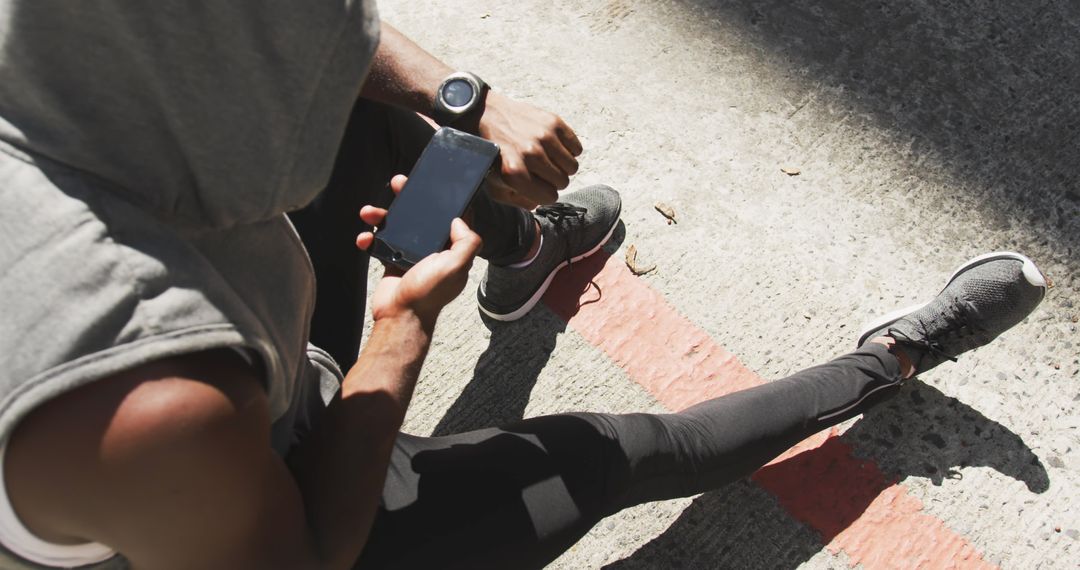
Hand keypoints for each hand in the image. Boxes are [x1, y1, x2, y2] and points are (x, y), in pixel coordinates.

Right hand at [355, 175, 482, 327]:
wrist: (400, 316)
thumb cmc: (428, 294)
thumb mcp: (456, 266)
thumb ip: (467, 242)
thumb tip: (459, 219)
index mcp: (452, 248)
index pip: (453, 218)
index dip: (446, 200)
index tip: (435, 183)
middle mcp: (433, 249)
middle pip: (421, 215)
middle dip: (408, 199)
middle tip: (398, 183)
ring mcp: (412, 253)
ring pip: (397, 225)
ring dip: (381, 215)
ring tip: (368, 212)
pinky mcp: (392, 260)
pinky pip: (380, 242)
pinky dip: (369, 238)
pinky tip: (363, 238)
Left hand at [478, 91, 582, 208]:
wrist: (486, 115)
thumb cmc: (493, 154)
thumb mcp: (495, 185)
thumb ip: (517, 201)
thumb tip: (538, 204)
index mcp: (514, 173)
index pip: (550, 198)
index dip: (545, 195)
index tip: (538, 187)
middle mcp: (530, 154)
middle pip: (563, 182)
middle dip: (554, 181)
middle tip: (542, 172)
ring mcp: (544, 136)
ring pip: (573, 166)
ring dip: (563, 166)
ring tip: (549, 160)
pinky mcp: (553, 122)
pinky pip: (576, 148)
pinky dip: (569, 150)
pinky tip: (554, 148)